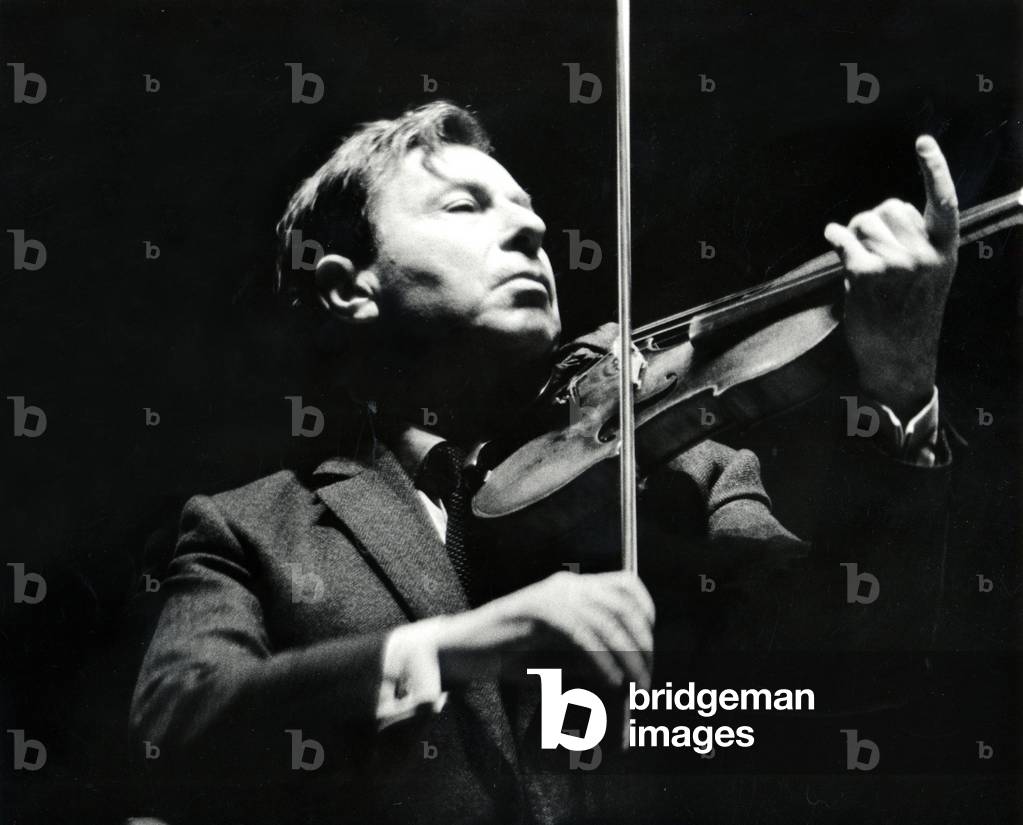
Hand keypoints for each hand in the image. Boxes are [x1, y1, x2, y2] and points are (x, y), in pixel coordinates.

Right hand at [433, 570, 654, 689]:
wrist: (462, 652)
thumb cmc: (510, 656)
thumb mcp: (560, 655)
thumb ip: (591, 656)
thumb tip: (630, 672)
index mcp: (573, 587)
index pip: (625, 584)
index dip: (646, 611)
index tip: (649, 646)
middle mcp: (566, 584)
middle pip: (622, 603)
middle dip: (641, 642)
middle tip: (646, 678)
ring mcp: (549, 594)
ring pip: (605, 619)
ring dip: (626, 656)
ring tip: (633, 687)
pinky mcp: (535, 611)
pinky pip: (581, 633)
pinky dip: (601, 659)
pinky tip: (608, 680)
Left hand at [824, 135, 958, 419]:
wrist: (900, 358)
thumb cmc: (909, 316)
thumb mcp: (928, 276)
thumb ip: (916, 244)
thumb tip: (883, 213)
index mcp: (945, 250)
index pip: (944, 200)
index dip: (934, 168)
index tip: (922, 142)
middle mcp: (925, 253)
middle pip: (890, 206)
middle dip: (873, 218)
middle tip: (868, 243)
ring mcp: (896, 263)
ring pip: (864, 221)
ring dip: (853, 233)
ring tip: (858, 257)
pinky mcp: (867, 273)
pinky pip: (843, 239)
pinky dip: (834, 236)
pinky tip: (832, 238)